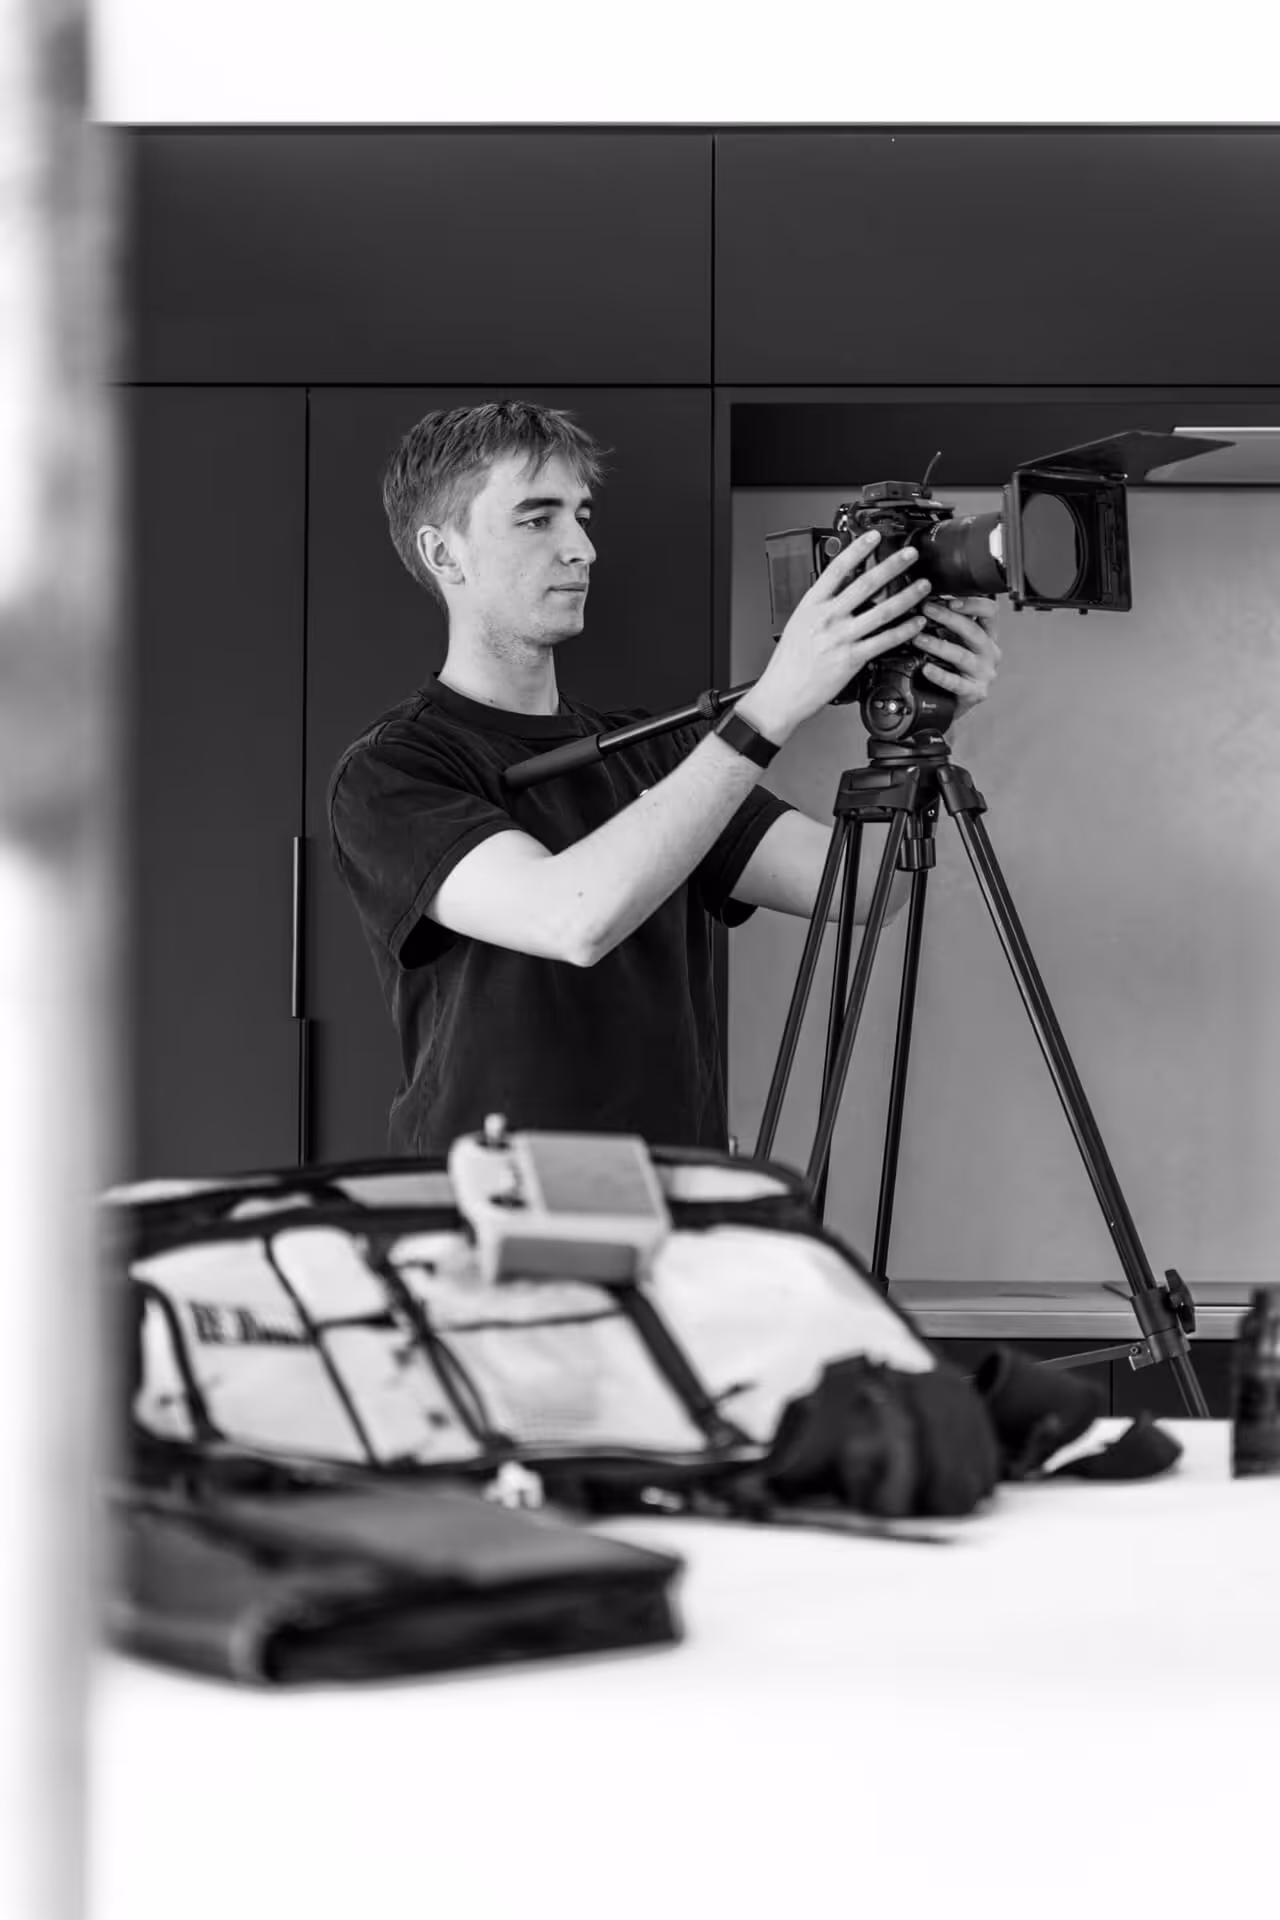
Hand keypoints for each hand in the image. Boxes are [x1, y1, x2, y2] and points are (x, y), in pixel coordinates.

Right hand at [745, 532, 932, 741]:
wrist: (782, 693)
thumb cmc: (788, 663)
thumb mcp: (798, 623)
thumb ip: (819, 606)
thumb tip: (837, 590)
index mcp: (812, 605)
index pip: (837, 569)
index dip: (857, 549)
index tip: (874, 537)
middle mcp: (828, 617)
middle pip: (865, 584)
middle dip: (892, 566)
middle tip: (910, 555)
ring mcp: (841, 637)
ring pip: (881, 611)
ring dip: (907, 596)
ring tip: (923, 586)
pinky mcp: (852, 658)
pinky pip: (885, 640)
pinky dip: (904, 630)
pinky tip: (916, 623)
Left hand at [916, 597, 1000, 720]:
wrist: (953, 704)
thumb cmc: (953, 669)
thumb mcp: (955, 642)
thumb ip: (947, 624)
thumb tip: (924, 603)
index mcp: (987, 636)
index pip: (989, 612)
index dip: (972, 603)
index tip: (950, 600)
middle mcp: (990, 652)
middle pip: (973, 631)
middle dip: (948, 618)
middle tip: (926, 611)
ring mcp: (985, 673)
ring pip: (962, 655)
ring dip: (938, 645)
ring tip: (918, 639)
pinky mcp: (976, 692)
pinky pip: (956, 683)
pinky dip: (940, 675)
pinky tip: (927, 669)